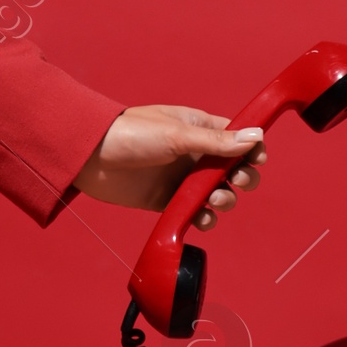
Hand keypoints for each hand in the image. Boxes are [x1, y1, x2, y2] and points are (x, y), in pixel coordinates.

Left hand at [73, 105, 266, 222]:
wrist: (90, 157)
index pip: (237, 137)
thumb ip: (217, 142)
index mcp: (200, 128)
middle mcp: (195, 154)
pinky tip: (200, 216)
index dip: (251, 149)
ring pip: (219, 193)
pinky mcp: (169, 200)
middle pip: (234, 169)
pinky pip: (197, 212)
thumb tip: (256, 138)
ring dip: (224, 200)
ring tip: (213, 199)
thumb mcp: (178, 134)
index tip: (256, 159)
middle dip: (241, 178)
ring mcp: (182, 178)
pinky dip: (204, 218)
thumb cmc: (132, 134)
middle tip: (235, 180)